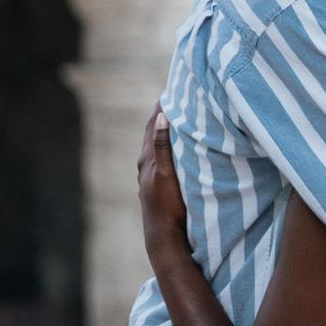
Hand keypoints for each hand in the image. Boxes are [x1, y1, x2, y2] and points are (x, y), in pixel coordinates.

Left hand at [137, 108, 190, 265]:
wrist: (164, 237)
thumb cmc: (167, 206)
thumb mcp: (165, 173)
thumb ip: (162, 146)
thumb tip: (160, 116)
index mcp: (147, 159)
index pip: (152, 124)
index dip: (161, 107)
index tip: (172, 88)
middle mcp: (146, 165)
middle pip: (153, 133)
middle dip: (164, 115)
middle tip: (178, 96)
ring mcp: (152, 176)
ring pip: (158, 146)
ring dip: (167, 131)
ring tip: (179, 117)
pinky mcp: (159, 186)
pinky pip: (164, 158)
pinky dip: (170, 146)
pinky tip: (177, 148)